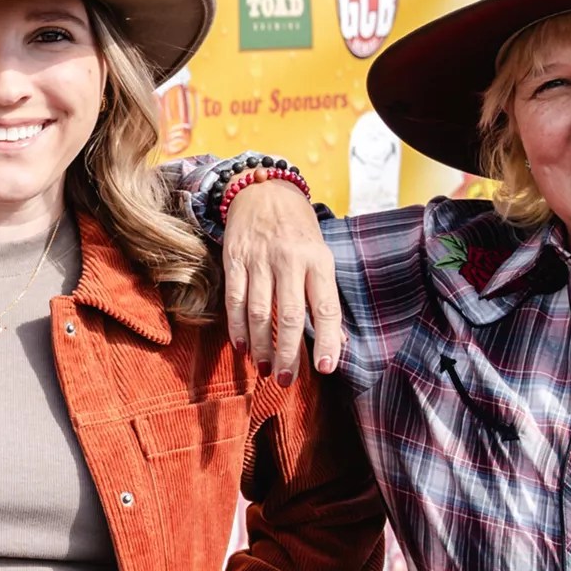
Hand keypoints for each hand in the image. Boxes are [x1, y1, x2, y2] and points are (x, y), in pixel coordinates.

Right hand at [221, 180, 342, 377]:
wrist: (263, 190)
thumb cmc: (298, 230)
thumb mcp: (320, 254)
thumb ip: (323, 294)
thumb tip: (336, 341)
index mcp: (318, 260)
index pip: (325, 307)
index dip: (328, 340)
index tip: (326, 368)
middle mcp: (290, 259)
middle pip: (290, 315)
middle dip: (288, 353)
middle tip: (286, 380)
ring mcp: (260, 259)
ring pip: (260, 312)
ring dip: (261, 346)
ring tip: (265, 369)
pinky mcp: (235, 259)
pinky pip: (235, 300)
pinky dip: (238, 327)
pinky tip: (242, 347)